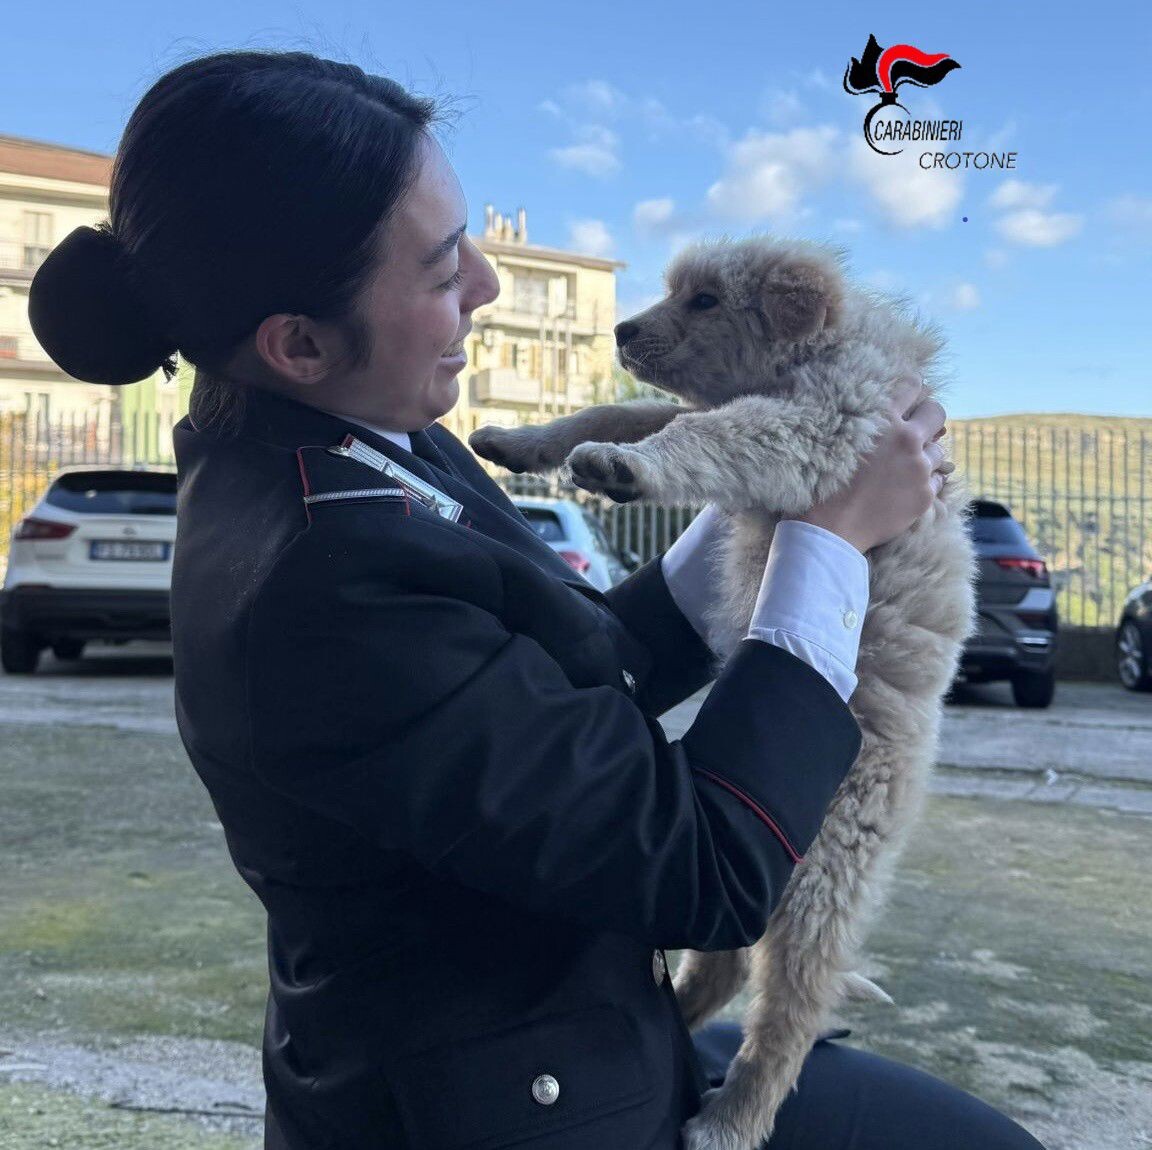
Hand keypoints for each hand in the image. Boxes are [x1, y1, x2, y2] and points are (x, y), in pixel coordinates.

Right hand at [795, 376, 948, 553]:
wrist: (831, 528)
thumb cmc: (825, 483)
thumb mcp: (838, 439)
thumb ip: (867, 422)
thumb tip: (890, 413)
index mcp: (883, 420)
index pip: (912, 386)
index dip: (912, 390)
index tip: (909, 398)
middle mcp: (907, 439)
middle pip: (936, 412)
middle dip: (928, 418)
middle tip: (914, 431)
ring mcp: (919, 468)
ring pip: (937, 450)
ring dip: (923, 455)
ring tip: (899, 470)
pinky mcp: (925, 494)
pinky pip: (936, 479)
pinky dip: (923, 482)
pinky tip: (901, 490)